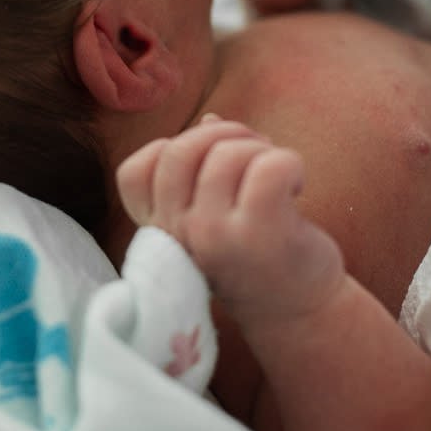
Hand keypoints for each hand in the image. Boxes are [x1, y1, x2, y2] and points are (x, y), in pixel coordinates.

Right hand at [116, 116, 345, 324]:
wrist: (296, 311)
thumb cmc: (255, 255)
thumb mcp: (214, 214)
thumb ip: (202, 169)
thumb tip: (209, 119)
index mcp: (162, 230)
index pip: (134, 172)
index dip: (169, 150)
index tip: (206, 167)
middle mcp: (180, 234)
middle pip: (180, 150)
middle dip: (223, 135)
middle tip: (254, 154)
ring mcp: (216, 235)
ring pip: (227, 153)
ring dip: (261, 150)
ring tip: (278, 176)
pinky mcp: (259, 233)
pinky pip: (269, 165)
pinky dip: (290, 162)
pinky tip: (296, 186)